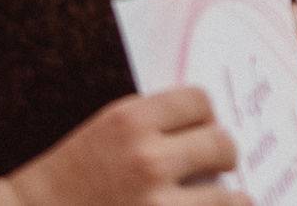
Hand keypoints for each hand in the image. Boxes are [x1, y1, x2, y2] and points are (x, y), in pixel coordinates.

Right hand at [12, 85, 248, 205]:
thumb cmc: (64, 179)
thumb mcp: (102, 132)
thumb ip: (150, 124)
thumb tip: (204, 124)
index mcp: (130, 120)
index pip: (199, 101)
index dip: (206, 114)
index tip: (205, 126)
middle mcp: (147, 158)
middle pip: (221, 142)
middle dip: (224, 152)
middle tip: (221, 161)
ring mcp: (154, 204)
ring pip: (230, 196)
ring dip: (232, 198)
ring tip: (232, 199)